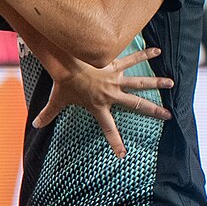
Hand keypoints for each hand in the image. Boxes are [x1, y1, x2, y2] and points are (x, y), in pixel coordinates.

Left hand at [32, 47, 173, 159]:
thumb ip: (47, 114)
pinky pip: (132, 59)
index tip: (123, 154)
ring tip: (172, 83)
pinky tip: (157, 51)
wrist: (66, 64)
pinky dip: (145, 54)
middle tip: (168, 116)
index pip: (108, 129)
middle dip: (153, 111)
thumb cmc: (63, 82)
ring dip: (156, 83)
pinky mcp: (114, 65)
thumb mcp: (56, 101)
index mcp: (99, 106)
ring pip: (140, 82)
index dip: (115, 142)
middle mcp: (112, 94)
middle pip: (136, 104)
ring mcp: (115, 79)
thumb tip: (35, 124)